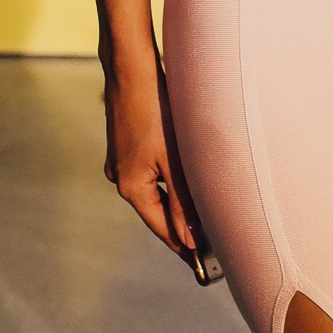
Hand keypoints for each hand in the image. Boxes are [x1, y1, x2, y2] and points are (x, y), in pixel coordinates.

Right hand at [104, 64, 201, 257]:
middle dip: (182, 224)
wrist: (131, 68)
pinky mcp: (126, 145)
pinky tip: (186, 178)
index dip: (183, 245)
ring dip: (177, 200)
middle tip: (212, 240)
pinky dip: (169, 180)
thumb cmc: (155, 109)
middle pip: (157, 210)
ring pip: (155, 190)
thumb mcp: (174, 160)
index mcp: (129, 186)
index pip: (161, 227)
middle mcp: (120, 176)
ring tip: (205, 211)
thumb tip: (189, 239)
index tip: (203, 263)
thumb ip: (182, 202)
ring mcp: (121, 160)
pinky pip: (150, 172)